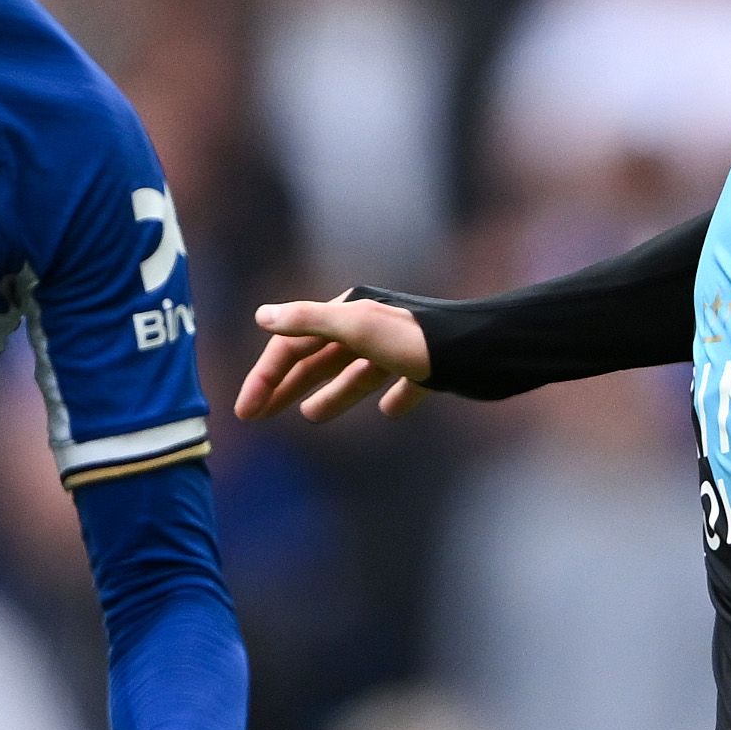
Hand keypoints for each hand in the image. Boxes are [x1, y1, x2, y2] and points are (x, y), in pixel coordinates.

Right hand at [238, 295, 432, 421]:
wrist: (484, 352)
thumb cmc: (418, 340)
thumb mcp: (356, 327)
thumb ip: (308, 321)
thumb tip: (261, 315)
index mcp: (351, 313)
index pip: (295, 344)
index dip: (266, 376)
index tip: (246, 412)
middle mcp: (373, 326)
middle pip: (320, 358)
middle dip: (287, 385)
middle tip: (259, 415)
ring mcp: (401, 348)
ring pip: (356, 372)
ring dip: (331, 393)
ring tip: (310, 416)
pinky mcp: (430, 369)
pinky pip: (403, 384)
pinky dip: (391, 397)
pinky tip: (388, 412)